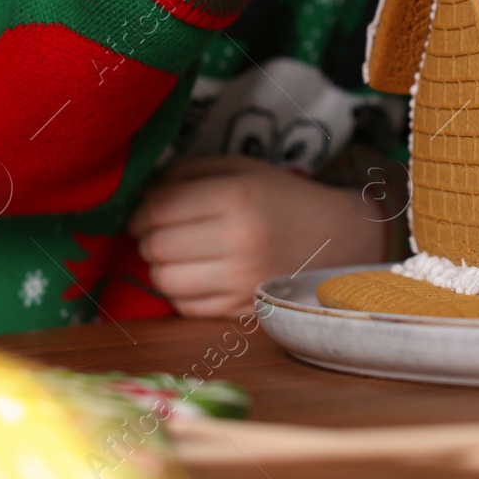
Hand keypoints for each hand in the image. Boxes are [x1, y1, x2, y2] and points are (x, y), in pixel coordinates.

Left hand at [129, 156, 385, 318]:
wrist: (337, 237)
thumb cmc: (281, 197)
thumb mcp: (240, 168)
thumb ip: (187, 173)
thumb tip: (141, 199)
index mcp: (237, 197)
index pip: (158, 210)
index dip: (140, 212)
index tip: (145, 214)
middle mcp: (239, 241)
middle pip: (156, 247)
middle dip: (150, 238)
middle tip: (166, 232)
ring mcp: (242, 281)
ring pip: (164, 281)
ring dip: (163, 267)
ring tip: (182, 254)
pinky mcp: (244, 309)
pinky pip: (185, 308)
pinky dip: (183, 292)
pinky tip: (200, 276)